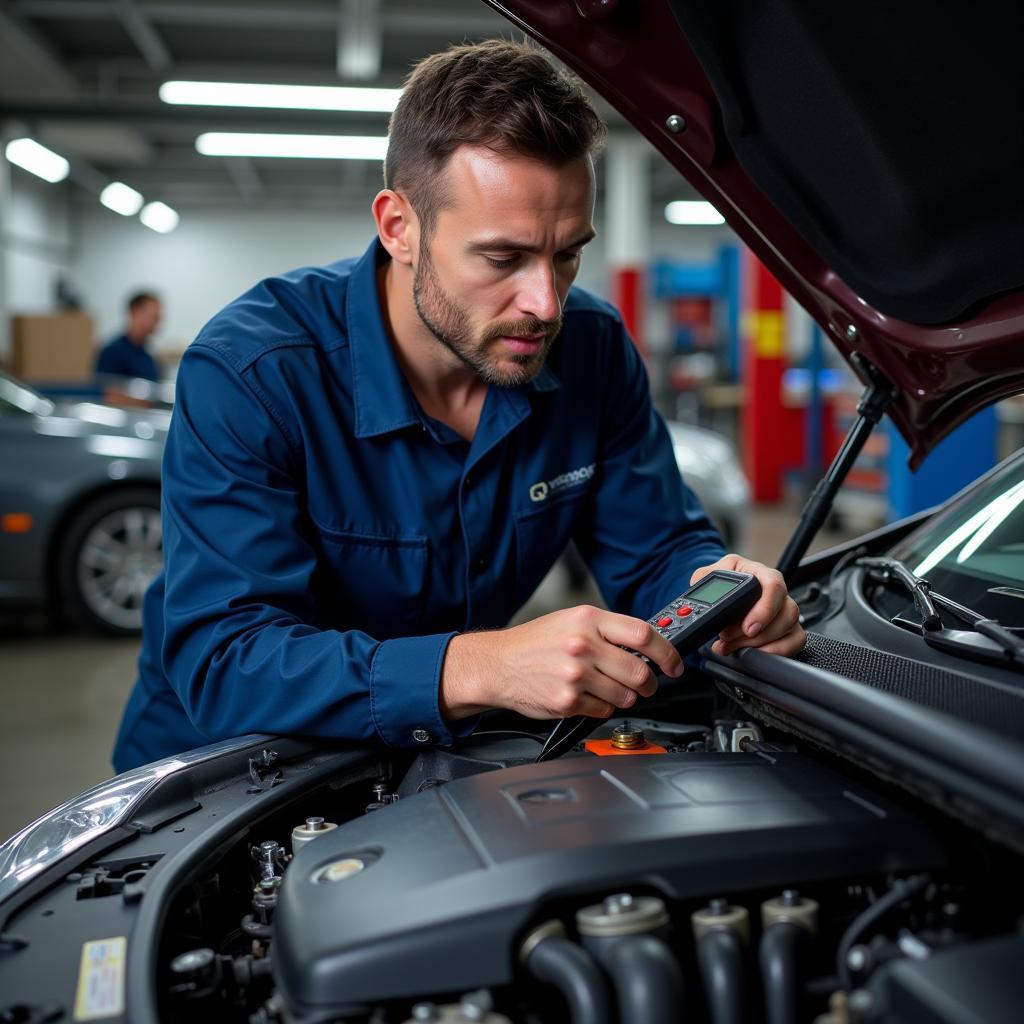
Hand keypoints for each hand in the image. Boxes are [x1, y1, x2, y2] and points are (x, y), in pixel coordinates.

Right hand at [440, 605, 684, 720]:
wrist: (497, 664)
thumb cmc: (534, 643)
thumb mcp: (571, 621)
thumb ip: (607, 631)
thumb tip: (646, 646)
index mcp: (588, 619)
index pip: (644, 634)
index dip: (667, 652)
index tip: (674, 664)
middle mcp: (583, 644)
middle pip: (639, 670)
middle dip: (649, 683)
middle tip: (646, 685)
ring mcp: (575, 674)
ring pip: (625, 695)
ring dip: (624, 697)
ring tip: (606, 689)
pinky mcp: (567, 700)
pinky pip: (603, 710)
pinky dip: (601, 707)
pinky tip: (585, 696)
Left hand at [692, 554, 804, 656]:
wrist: (721, 597)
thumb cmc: (721, 583)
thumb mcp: (707, 575)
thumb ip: (704, 578)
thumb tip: (705, 590)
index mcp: (760, 573)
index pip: (774, 586)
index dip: (764, 609)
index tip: (748, 628)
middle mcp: (777, 592)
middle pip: (787, 612)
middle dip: (757, 634)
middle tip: (729, 639)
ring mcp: (785, 611)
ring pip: (790, 630)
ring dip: (759, 644)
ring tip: (730, 646)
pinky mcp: (788, 630)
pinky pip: (794, 643)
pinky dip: (774, 652)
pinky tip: (752, 653)